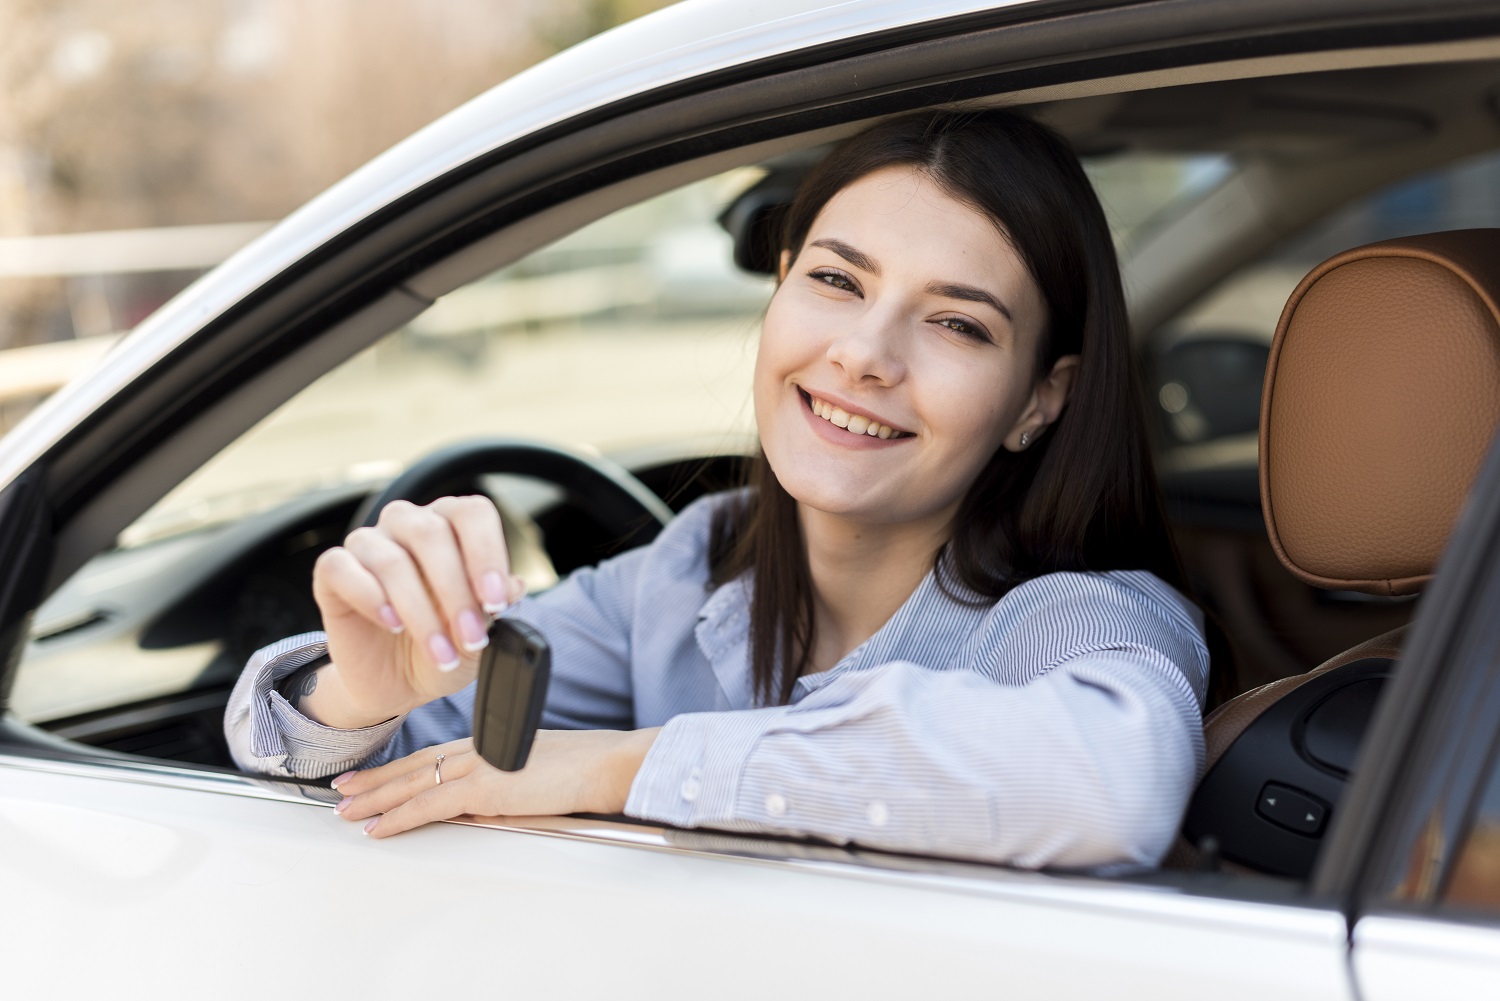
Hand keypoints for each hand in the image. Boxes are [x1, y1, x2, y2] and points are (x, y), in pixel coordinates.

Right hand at [305, 496, 525, 727]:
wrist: (398, 683)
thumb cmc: (444, 646)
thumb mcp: (479, 635)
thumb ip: (496, 607)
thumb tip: (515, 585)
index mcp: (452, 526)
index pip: (472, 514)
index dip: (487, 553)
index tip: (497, 601)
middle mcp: (409, 524)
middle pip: (431, 533)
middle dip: (456, 591)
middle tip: (471, 637)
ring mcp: (369, 544)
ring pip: (391, 560)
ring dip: (420, 612)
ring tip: (440, 652)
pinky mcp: (332, 571)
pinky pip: (340, 566)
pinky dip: (370, 598)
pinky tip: (392, 623)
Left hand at [330, 729, 660, 837]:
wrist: (604, 763)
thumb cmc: (583, 768)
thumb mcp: (533, 771)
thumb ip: (503, 782)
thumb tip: (481, 805)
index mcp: (489, 743)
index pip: (431, 755)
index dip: (398, 767)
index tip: (373, 776)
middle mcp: (477, 749)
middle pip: (413, 766)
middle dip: (374, 781)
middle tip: (341, 791)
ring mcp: (478, 766)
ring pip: (412, 783)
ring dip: (375, 799)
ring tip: (345, 811)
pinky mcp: (484, 787)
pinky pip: (429, 805)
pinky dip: (399, 817)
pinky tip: (378, 828)